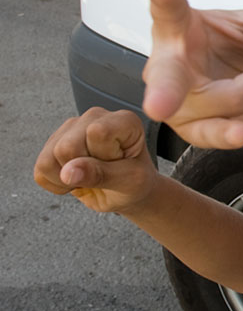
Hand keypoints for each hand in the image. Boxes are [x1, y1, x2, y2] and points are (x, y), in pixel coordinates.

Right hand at [33, 108, 157, 212]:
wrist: (127, 193)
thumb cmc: (135, 183)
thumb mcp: (129, 181)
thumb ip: (102, 174)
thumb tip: (68, 171)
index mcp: (122, 120)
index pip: (97, 133)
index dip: (104, 157)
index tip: (118, 164)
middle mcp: (94, 117)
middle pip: (66, 148)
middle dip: (84, 171)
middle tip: (104, 175)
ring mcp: (71, 128)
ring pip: (48, 160)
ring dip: (68, 180)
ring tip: (91, 177)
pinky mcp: (53, 143)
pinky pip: (40, 169)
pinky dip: (57, 183)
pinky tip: (78, 178)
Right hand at [141, 0, 242, 147]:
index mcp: (181, 26)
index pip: (170, 9)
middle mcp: (170, 63)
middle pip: (166, 78)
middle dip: (163, 94)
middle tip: (159, 105)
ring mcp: (176, 101)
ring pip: (230, 99)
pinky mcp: (191, 129)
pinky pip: (218, 132)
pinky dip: (239, 127)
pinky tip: (238, 132)